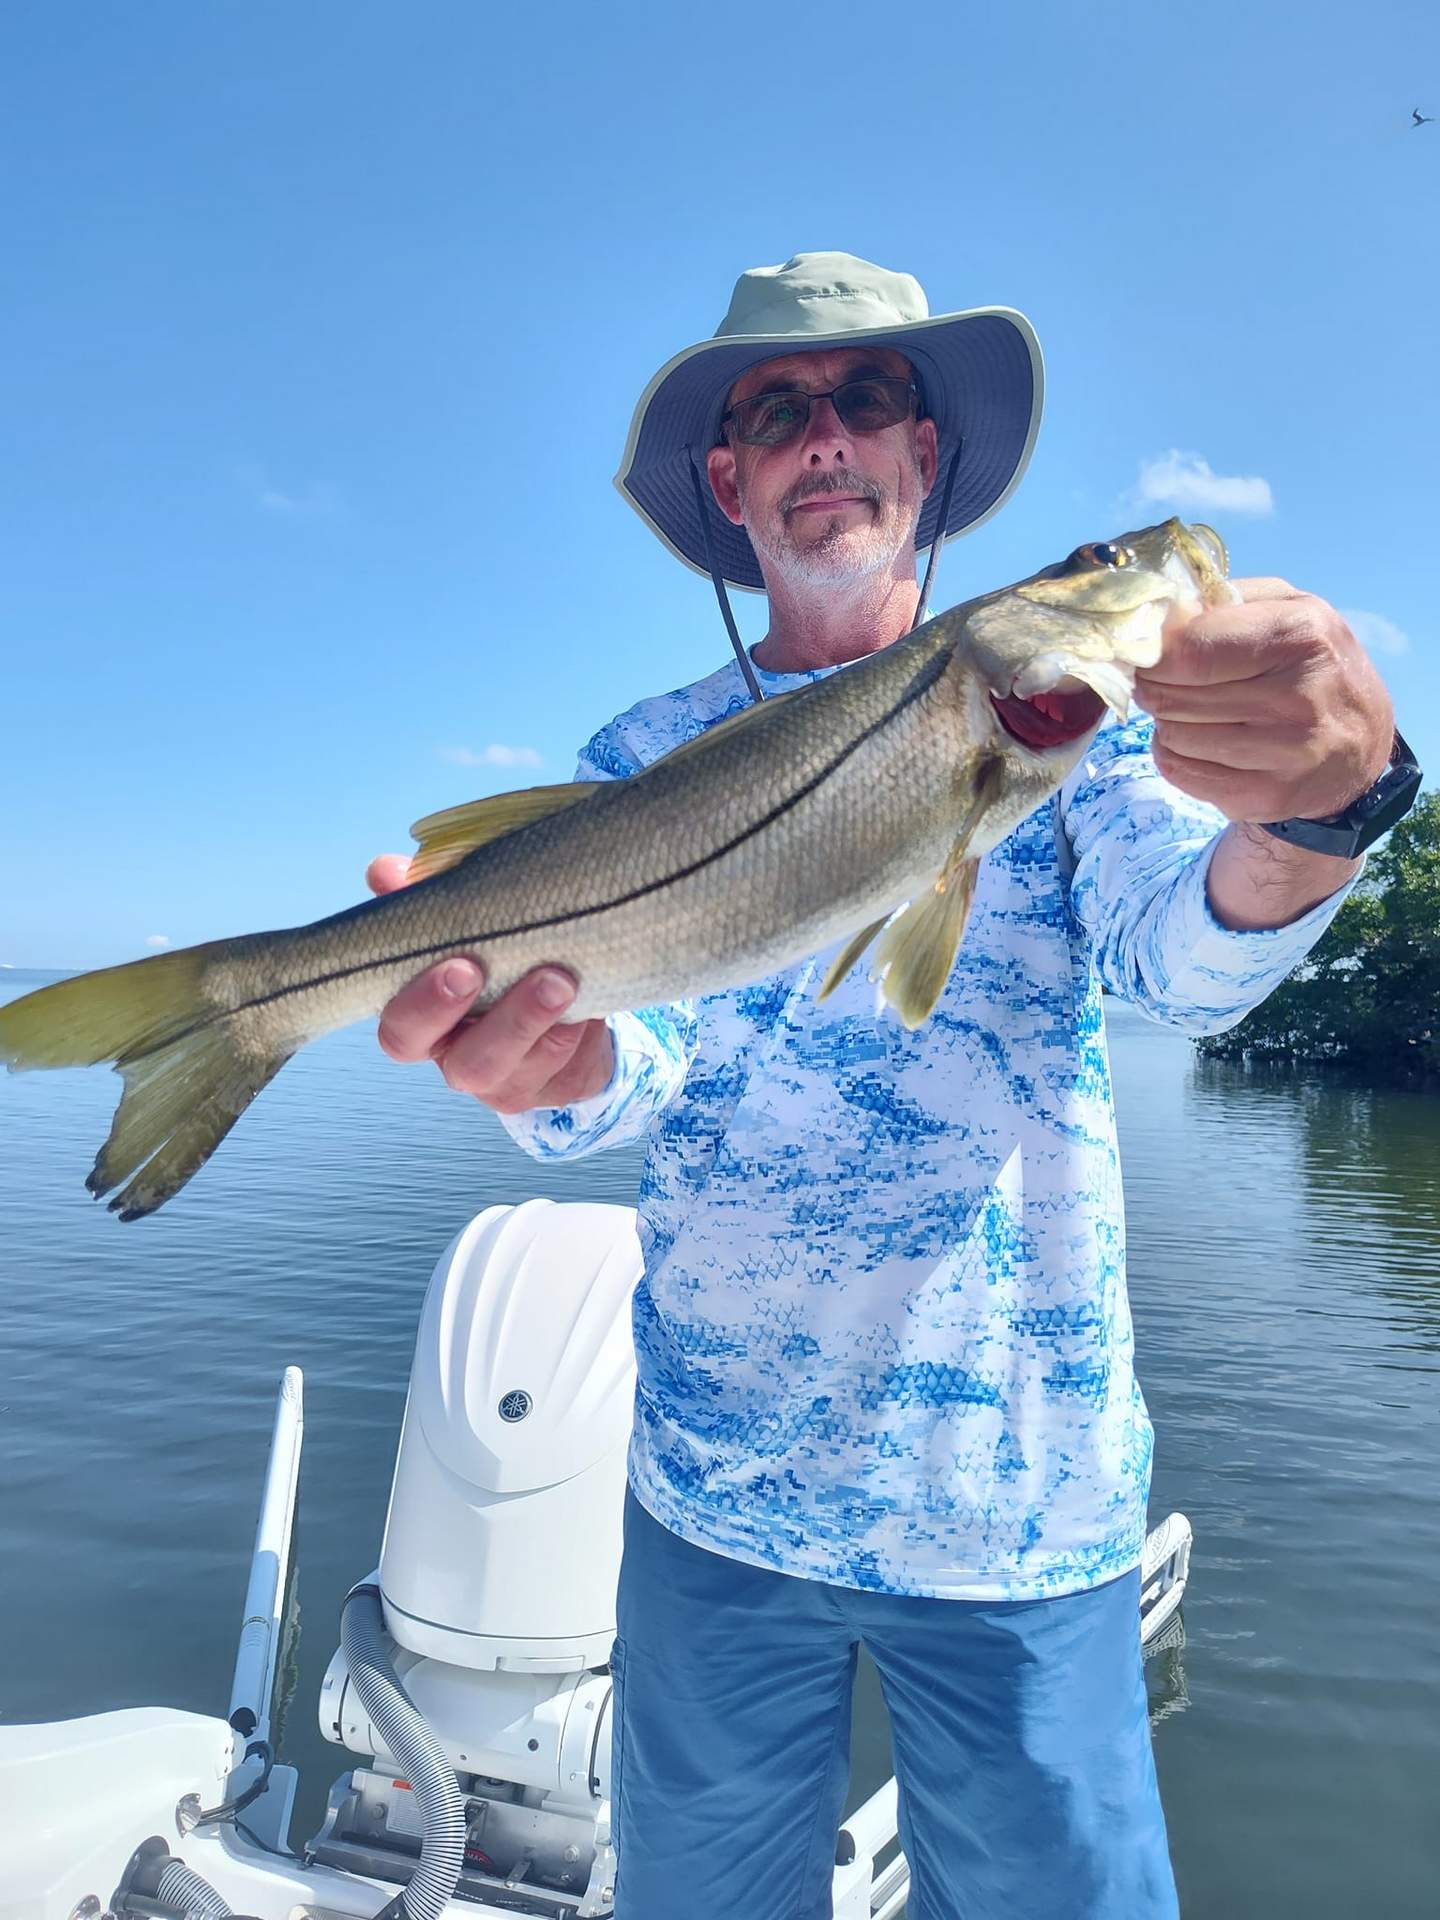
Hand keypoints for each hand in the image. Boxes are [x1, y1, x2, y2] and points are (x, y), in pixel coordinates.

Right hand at [366, 854, 615, 1113]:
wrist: (560, 1003)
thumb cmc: (497, 959)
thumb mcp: (462, 925)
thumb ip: (421, 900)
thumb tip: (385, 871)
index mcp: (426, 1025)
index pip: (402, 1033)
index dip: (424, 1007)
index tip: (460, 965)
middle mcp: (463, 1061)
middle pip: (468, 1066)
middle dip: (498, 1022)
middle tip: (518, 978)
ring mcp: (513, 1081)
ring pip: (524, 1067)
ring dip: (540, 1021)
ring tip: (562, 979)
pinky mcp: (558, 1085)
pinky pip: (567, 1067)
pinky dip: (579, 1028)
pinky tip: (588, 995)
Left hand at [1134, 580, 1394, 823]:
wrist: (1361, 742)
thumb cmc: (1312, 662)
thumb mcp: (1286, 609)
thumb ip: (1219, 601)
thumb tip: (1152, 621)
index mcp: (1301, 635)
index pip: (1188, 651)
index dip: (1153, 654)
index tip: (1148, 653)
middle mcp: (1298, 697)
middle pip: (1171, 696)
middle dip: (1155, 686)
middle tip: (1166, 681)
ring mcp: (1285, 754)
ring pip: (1171, 736)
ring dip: (1167, 721)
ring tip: (1194, 710)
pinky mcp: (1265, 796)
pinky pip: (1179, 772)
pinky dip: (1175, 754)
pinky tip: (1203, 741)